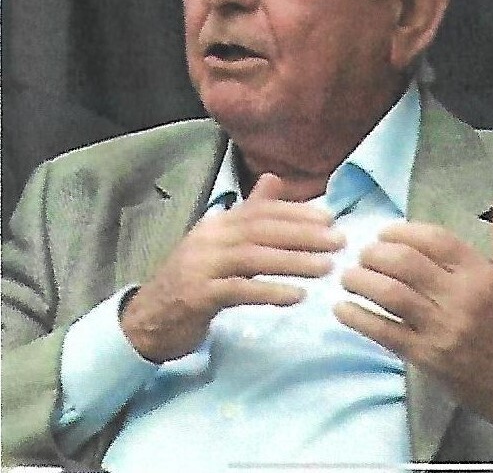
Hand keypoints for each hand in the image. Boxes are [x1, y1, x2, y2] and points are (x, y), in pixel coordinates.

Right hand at [121, 173, 340, 362]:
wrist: (150, 317)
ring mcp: (202, 266)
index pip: (262, 211)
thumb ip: (250, 212)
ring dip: (294, 261)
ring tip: (326, 267)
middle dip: (303, 234)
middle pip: (261, 230)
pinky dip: (270, 292)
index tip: (330, 219)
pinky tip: (297, 297)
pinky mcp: (198, 295)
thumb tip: (275, 178)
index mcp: (219, 223)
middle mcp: (210, 238)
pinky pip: (239, 291)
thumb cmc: (196, 278)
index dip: (297, 213)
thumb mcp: (223, 242)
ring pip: (253, 258)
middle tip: (339, 242)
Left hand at [334, 189, 492, 441]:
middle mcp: (459, 298)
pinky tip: (342, 309)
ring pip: (391, 295)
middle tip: (363, 252)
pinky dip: (359, 319)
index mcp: (482, 274)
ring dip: (362, 281)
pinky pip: (386, 334)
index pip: (434, 240)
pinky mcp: (428, 358)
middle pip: (405, 264)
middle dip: (376, 253)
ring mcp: (441, 330)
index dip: (404, 231)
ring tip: (348, 275)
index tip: (385, 232)